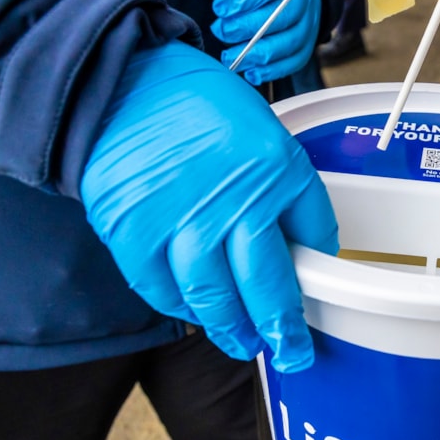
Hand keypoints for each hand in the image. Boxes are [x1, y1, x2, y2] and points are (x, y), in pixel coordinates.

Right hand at [80, 41, 337, 371]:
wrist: (126, 85)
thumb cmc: (203, 108)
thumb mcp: (270, 137)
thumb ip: (291, 196)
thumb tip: (314, 251)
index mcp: (275, 172)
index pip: (308, 245)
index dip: (313, 288)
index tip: (313, 315)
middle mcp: (230, 200)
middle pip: (263, 286)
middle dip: (280, 330)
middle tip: (291, 354)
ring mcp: (178, 220)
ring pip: (212, 298)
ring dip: (231, 330)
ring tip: (245, 344)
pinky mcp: (132, 231)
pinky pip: (161, 289)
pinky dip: (180, 308)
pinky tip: (196, 315)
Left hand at [185, 0, 320, 85]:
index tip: (220, 8)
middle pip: (281, 16)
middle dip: (247, 28)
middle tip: (221, 31)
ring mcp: (309, 24)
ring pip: (288, 43)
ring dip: (256, 54)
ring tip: (229, 56)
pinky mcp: (306, 45)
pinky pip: (294, 62)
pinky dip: (272, 71)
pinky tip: (250, 73)